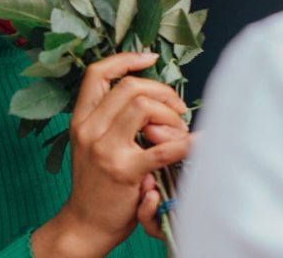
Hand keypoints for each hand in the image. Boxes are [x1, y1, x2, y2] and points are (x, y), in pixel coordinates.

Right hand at [31, 52, 190, 257]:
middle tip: (177, 109)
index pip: (97, 73)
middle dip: (162, 92)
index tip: (150, 58)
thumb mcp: (92, 144)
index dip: (125, 59)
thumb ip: (113, 120)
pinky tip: (201, 141)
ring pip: (144, 107)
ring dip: (171, 115)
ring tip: (179, 132)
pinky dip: (189, 142)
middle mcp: (89, 129)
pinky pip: (164, 148)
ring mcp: (105, 149)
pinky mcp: (125, 171)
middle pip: (130, 87)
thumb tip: (154, 100)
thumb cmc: (96, 184)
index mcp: (81, 119)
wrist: (85, 224)